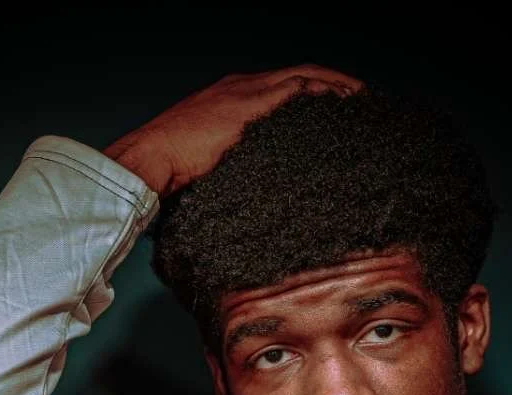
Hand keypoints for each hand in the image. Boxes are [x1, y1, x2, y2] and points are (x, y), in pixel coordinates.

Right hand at [103, 64, 362, 196]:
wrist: (149, 160)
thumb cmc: (167, 172)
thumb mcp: (205, 168)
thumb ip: (226, 170)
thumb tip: (240, 201)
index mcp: (229, 100)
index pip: (279, 89)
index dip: (308, 96)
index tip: (331, 111)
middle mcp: (240, 87)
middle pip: (298, 77)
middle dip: (331, 86)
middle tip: (359, 103)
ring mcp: (245, 92)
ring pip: (304, 77)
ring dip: (336, 87)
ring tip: (362, 102)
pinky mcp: (250, 103)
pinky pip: (299, 88)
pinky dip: (325, 91)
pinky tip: (345, 102)